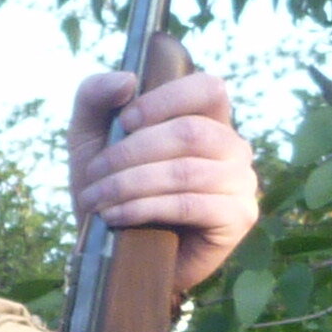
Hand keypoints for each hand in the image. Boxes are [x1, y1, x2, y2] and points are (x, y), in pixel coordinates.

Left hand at [68, 64, 260, 289]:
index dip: (165, 100)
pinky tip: (116, 216)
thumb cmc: (110, 186)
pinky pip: (191, 204)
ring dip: (130, 184)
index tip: (125, 121)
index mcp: (208, 119)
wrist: (117, 253)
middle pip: (191, 132)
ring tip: (98, 199)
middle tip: (94, 174)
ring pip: (186, 171)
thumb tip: (127, 79)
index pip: (208, 88)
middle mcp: (232, 147)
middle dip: (131, 153)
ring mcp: (241, 182)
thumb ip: (95, 96)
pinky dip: (145, 208)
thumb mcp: (90, 137)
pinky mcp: (239, 218)